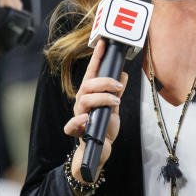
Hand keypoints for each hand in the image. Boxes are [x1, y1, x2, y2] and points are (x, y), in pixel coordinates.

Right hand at [63, 39, 128, 182]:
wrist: (99, 151)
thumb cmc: (104, 127)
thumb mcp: (114, 108)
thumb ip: (117, 92)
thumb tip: (123, 75)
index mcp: (90, 94)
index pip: (92, 73)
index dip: (96, 58)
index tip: (103, 44)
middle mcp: (82, 103)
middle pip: (87, 85)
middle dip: (104, 82)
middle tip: (118, 86)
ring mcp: (79, 116)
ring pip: (83, 101)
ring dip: (101, 98)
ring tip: (115, 102)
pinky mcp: (78, 131)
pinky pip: (72, 125)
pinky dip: (79, 121)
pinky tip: (89, 119)